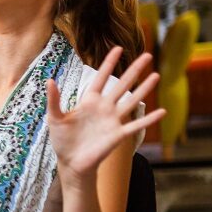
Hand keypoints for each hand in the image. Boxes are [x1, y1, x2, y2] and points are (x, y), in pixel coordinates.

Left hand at [47, 47, 164, 179]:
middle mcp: (104, 107)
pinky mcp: (118, 135)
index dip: (109, 63)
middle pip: (122, 84)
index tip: (118, 48)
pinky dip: (149, 119)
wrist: (71, 162)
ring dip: (144, 89)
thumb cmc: (62, 140)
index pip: (100, 77)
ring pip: (132, 101)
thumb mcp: (54, 118)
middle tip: (147, 55)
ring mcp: (113, 120)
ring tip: (156, 76)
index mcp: (89, 101)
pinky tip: (162, 111)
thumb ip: (54, 100)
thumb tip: (49, 80)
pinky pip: (136, 125)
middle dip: (134, 70)